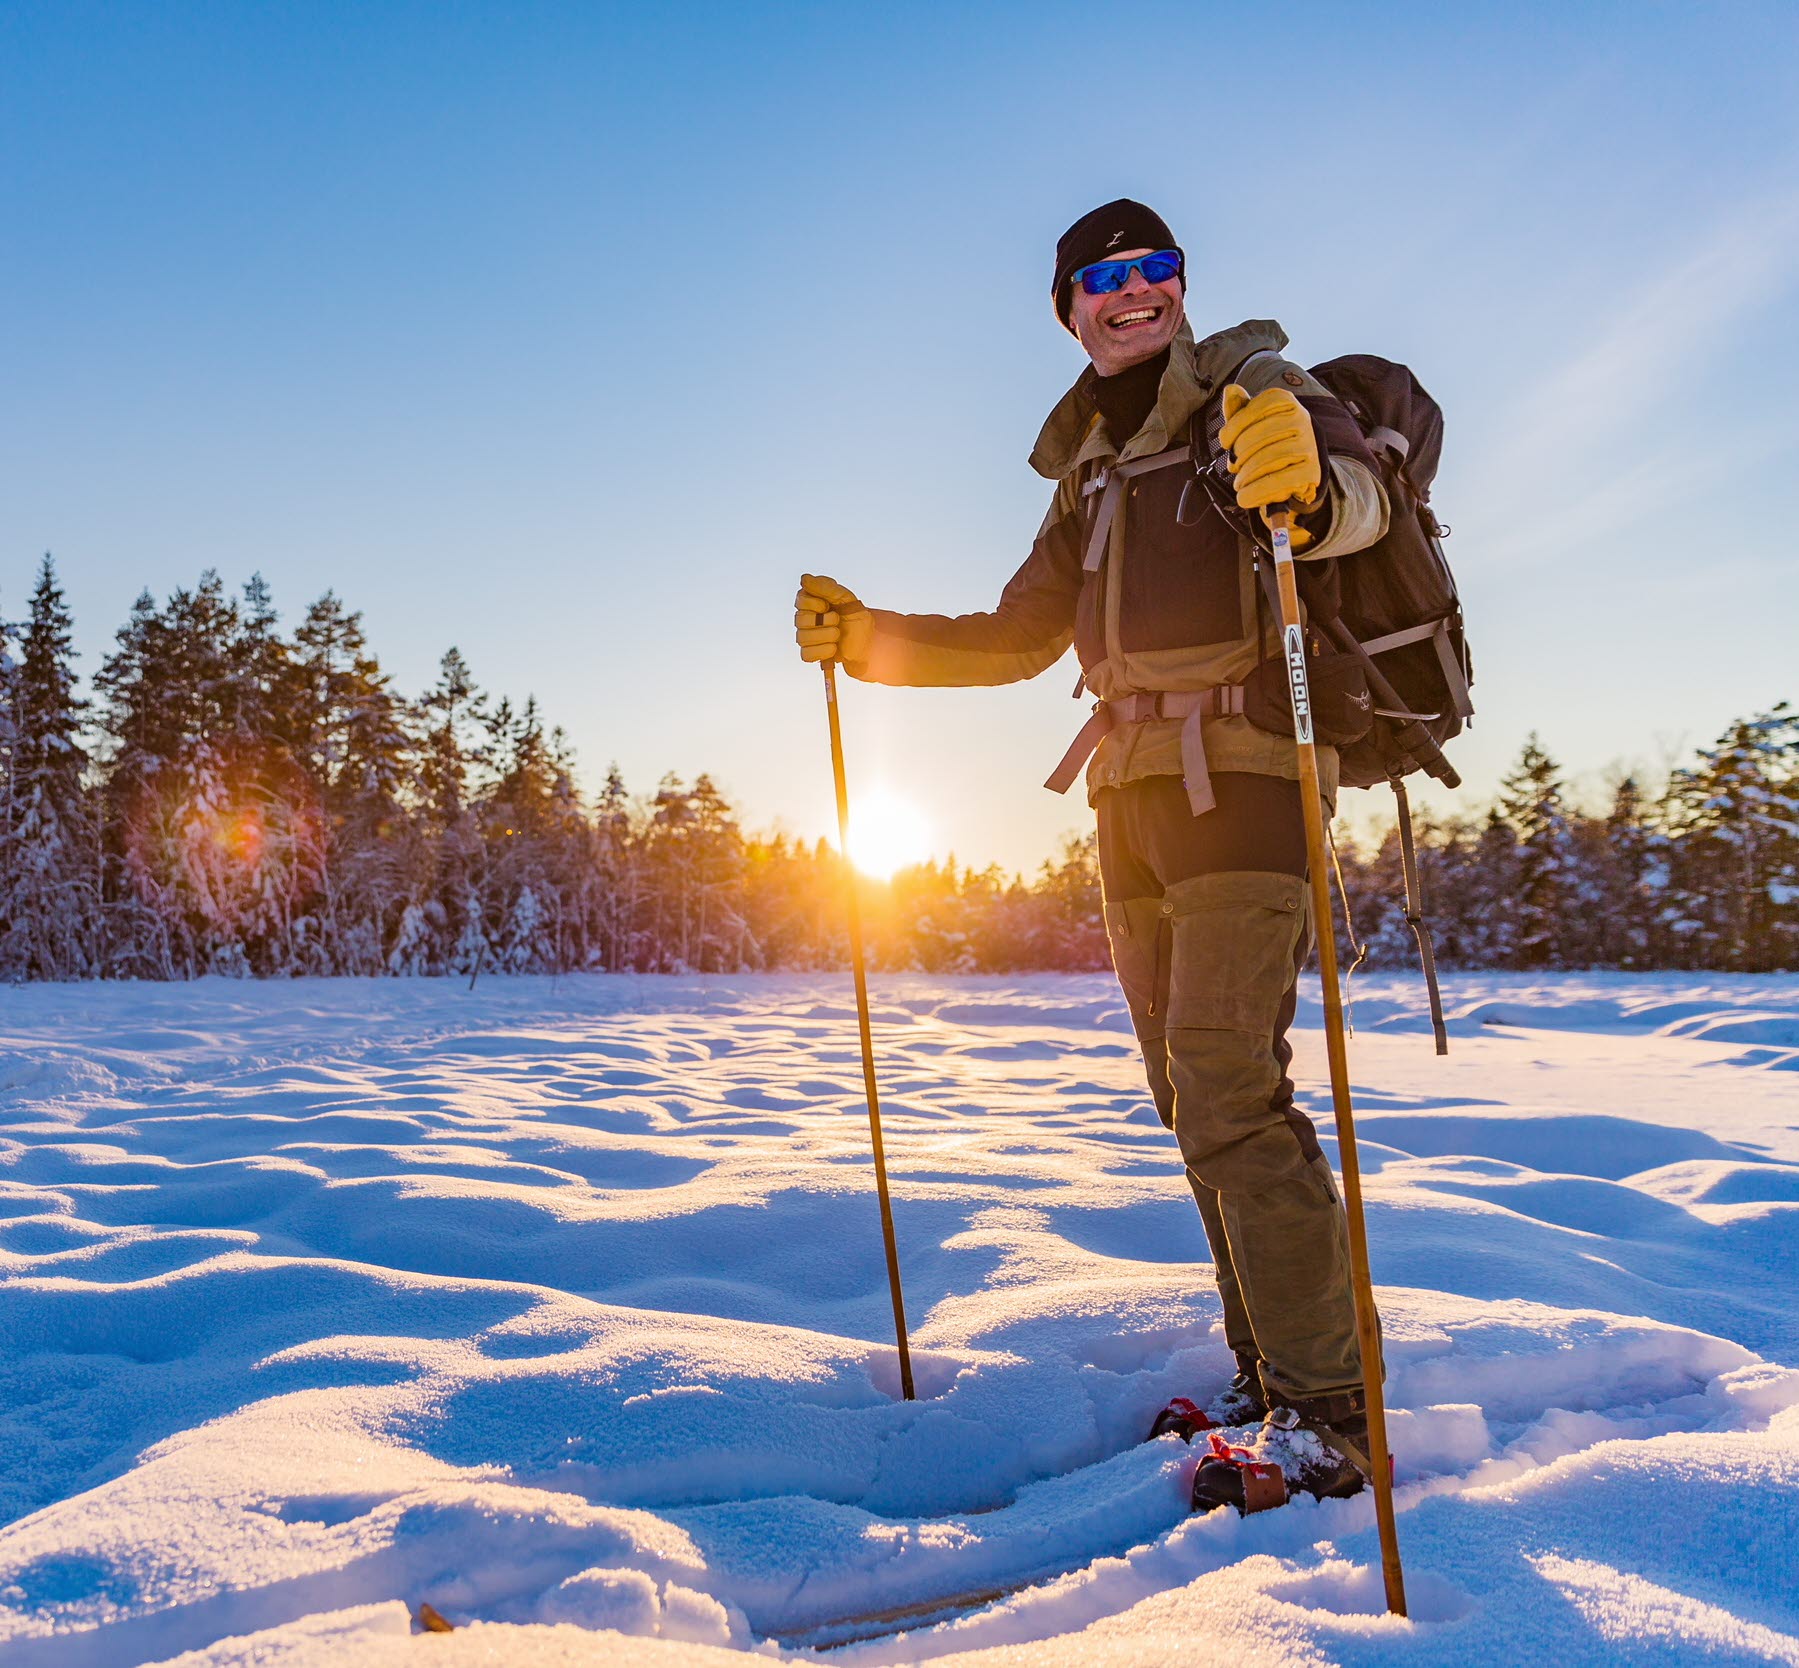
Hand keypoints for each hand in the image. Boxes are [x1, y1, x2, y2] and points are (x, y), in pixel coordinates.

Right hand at [794, 573, 871, 663]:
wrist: (866, 641)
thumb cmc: (855, 617)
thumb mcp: (845, 598)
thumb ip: (826, 587)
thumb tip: (804, 578)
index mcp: (810, 601)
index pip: (800, 601)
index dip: (816, 605)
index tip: (829, 606)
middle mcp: (803, 618)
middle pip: (801, 620)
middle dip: (825, 621)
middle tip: (837, 621)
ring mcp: (805, 636)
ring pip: (803, 638)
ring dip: (827, 636)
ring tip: (838, 635)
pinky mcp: (809, 653)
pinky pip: (806, 654)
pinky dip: (824, 651)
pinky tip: (834, 647)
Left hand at [1219, 383, 1320, 548]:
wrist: (1298, 471)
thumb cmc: (1269, 444)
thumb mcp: (1252, 424)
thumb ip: (1239, 409)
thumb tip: (1230, 390)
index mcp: (1285, 402)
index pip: (1256, 407)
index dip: (1235, 426)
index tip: (1225, 442)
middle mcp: (1301, 419)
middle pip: (1258, 436)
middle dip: (1238, 456)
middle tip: (1233, 468)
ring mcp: (1309, 445)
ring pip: (1267, 459)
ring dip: (1245, 477)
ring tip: (1239, 484)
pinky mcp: (1312, 471)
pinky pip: (1280, 482)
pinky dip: (1257, 492)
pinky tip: (1245, 497)